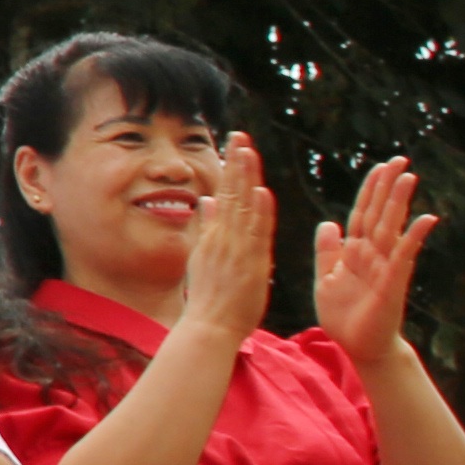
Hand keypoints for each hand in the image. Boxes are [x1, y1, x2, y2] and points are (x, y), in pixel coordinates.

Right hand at [174, 134, 279, 345]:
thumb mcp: (203, 258)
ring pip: (242, 208)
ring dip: (246, 179)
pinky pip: (256, 234)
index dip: (231, 169)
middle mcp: (224, 238)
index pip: (224, 195)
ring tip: (248, 152)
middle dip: (236, 164)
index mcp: (215, 236)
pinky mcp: (250, 264)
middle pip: (232, 194)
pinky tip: (262, 192)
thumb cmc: (209, 299)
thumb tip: (206, 201)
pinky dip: (259, 213)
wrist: (209, 328)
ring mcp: (236, 249)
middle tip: (240, 136)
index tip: (236, 146)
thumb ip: (208, 228)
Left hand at [314, 156, 440, 368]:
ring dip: (400, 203)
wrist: (359, 347)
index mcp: (354, 252)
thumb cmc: (345, 316)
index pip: (362, 214)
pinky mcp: (393, 283)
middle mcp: (373, 255)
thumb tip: (328, 223)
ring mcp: (385, 267)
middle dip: (388, 187)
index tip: (379, 166)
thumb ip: (327, 252)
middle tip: (400, 159)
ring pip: (392, 228)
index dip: (369, 191)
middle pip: (379, 214)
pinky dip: (414, 236)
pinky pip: (404, 256)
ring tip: (409, 177)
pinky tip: (427, 218)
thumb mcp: (326, 279)